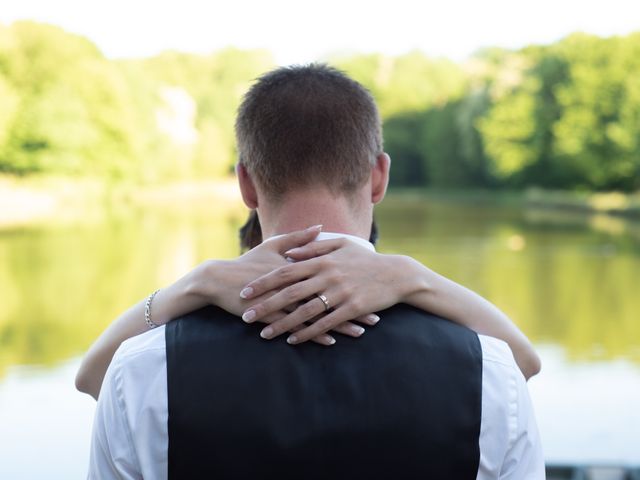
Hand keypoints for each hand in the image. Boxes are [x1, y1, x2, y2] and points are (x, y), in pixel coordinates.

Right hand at [187, 226, 373, 344]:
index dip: (353, 283)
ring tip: (361, 332)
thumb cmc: (248, 262)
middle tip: (376, 316)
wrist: (219, 279)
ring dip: (340, 324)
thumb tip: (320, 226)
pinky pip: (298, 326)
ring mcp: (283, 299)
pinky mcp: (272, 314)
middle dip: (354, 307)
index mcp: (298, 265)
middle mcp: (294, 282)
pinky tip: (331, 341)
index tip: (373, 289)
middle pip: (330, 296)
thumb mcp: (273, 245)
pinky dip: (315, 333)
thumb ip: (299, 237)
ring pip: (319, 314)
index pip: (332, 276)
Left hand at [238, 237, 417, 343]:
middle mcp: (328, 276)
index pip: (285, 271)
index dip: (264, 282)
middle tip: (245, 316)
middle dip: (265, 305)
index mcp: (322, 260)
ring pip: (304, 311)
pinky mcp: (351, 309)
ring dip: (282, 324)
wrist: (396, 274)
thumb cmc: (366, 259)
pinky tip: (293, 340)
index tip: (245, 291)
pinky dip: (307, 332)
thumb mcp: (341, 246)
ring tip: (264, 334)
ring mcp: (340, 293)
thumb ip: (314, 247)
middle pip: (289, 292)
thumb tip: (289, 254)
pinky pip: (325, 323)